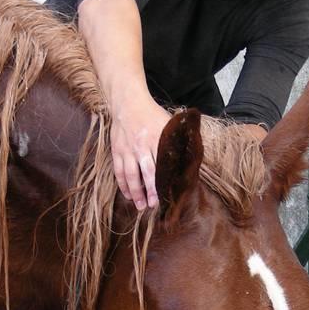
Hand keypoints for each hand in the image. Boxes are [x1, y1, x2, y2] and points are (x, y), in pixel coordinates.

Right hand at [110, 94, 170, 209]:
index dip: (163, 181)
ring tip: (140, 206)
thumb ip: (178, 140)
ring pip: (130, 175)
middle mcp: (141, 146)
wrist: (128, 103)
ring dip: (135, 192)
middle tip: (153, 206)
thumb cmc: (152, 115)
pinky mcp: (117, 151)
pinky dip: (122, 184)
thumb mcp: (168, 124)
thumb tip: (191, 155)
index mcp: (156, 139)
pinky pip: (119, 171)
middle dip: (149, 191)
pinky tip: (128, 194)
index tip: (168, 194)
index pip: (161, 164)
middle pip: (146, 172)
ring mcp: (127, 150)